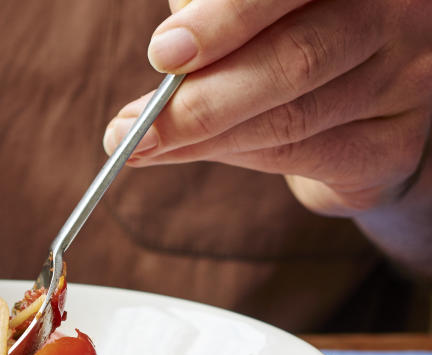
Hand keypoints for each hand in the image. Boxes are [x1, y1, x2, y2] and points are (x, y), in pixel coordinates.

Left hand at [104, 0, 431, 218]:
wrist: (360, 111)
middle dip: (202, 98)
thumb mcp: (250, 9)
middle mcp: (398, 16)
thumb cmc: (284, 37)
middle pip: (295, 58)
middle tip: (134, 126)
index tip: (163, 53)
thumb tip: (169, 50)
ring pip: (291, 118)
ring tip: (141, 145)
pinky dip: (233, 157)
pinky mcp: (393, 146)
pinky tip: (185, 153)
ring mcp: (407, 82)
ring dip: (203, 138)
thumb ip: (214, 12)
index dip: (225, 19)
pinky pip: (303, 156)